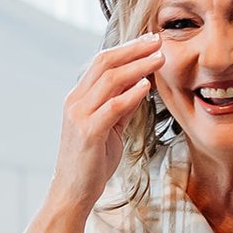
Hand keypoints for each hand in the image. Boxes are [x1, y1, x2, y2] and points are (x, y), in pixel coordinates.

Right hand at [52, 32, 164, 210]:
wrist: (72, 192)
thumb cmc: (92, 162)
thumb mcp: (110, 128)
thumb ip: (122, 106)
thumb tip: (142, 84)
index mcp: (78, 98)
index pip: (102, 62)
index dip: (127, 48)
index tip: (150, 40)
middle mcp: (75, 101)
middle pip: (104, 63)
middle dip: (134, 49)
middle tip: (158, 40)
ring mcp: (79, 116)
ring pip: (108, 80)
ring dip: (137, 66)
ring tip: (159, 58)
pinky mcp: (88, 132)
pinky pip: (112, 107)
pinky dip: (131, 94)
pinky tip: (147, 85)